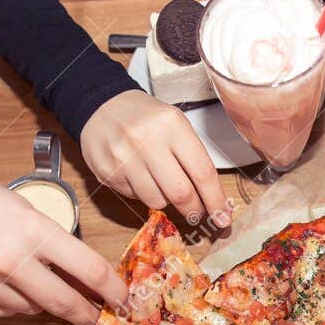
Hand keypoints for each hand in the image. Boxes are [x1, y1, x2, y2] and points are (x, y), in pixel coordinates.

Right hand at [0, 148, 125, 321]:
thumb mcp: (21, 207)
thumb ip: (52, 241)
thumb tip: (86, 278)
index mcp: (30, 229)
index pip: (88, 270)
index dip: (113, 290)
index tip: (125, 299)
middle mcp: (8, 261)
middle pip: (67, 303)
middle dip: (89, 313)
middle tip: (101, 317)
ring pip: (35, 308)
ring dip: (42, 299)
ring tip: (24, 274)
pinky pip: (6, 311)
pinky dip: (11, 300)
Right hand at [80, 91, 229, 227]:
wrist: (101, 107)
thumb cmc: (146, 118)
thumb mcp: (175, 124)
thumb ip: (192, 157)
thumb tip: (210, 199)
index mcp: (172, 125)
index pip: (202, 172)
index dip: (215, 200)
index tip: (223, 217)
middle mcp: (147, 141)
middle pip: (181, 193)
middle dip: (194, 209)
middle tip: (197, 213)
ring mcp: (125, 159)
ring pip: (157, 201)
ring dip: (166, 200)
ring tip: (161, 182)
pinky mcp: (108, 173)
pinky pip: (135, 198)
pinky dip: (143, 193)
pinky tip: (139, 175)